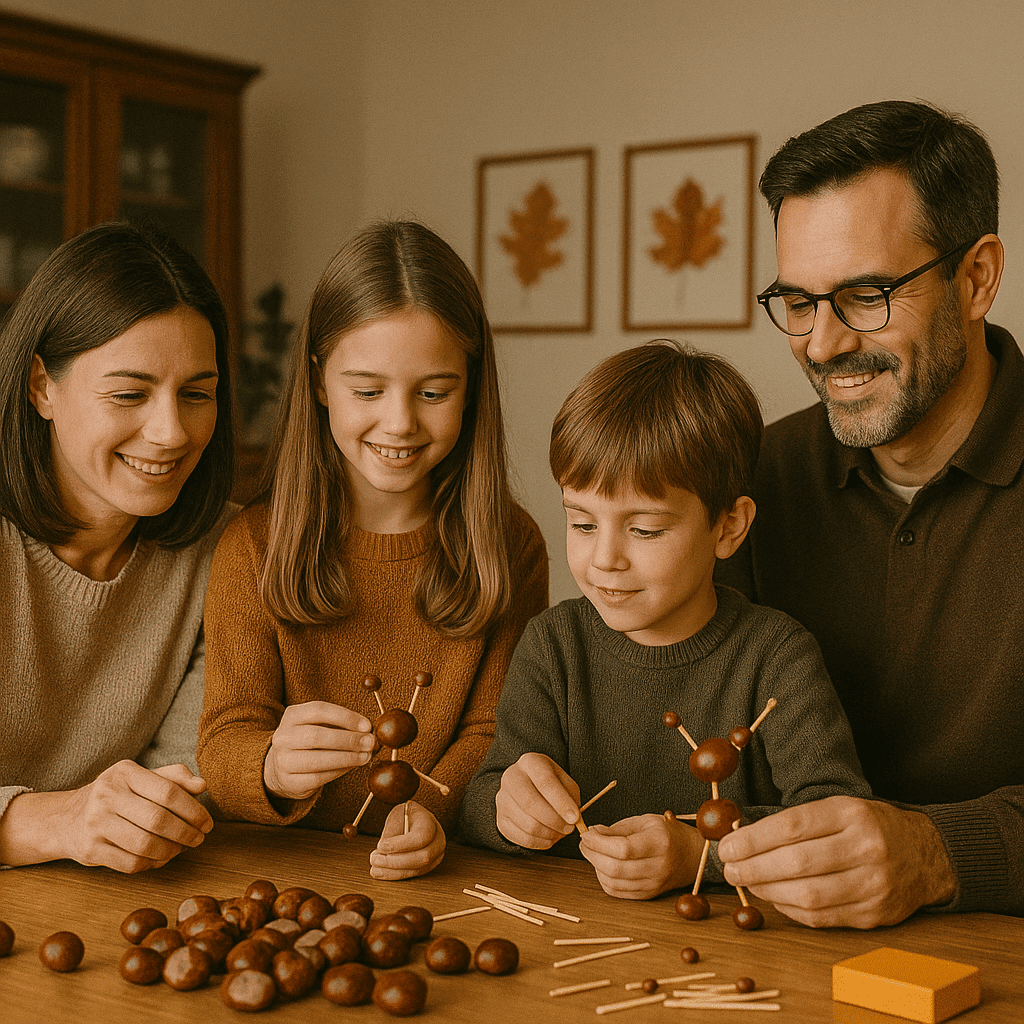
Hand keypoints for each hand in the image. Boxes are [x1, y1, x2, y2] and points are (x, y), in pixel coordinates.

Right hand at [46, 761, 211, 872]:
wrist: (66, 819)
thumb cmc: (117, 796)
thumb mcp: (141, 778)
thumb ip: (174, 777)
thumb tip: (202, 785)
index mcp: (124, 772)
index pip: (169, 791)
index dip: (194, 810)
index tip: (207, 823)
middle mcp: (107, 795)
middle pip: (159, 819)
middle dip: (186, 833)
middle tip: (199, 839)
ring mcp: (95, 823)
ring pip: (145, 844)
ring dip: (171, 850)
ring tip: (181, 848)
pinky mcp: (90, 850)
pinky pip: (130, 863)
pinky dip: (152, 864)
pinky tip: (161, 858)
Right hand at [264, 701, 374, 800]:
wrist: (281, 766)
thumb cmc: (308, 742)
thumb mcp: (318, 725)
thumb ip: (341, 725)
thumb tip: (369, 732)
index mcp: (292, 715)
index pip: (319, 710)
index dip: (345, 717)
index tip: (366, 725)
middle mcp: (283, 736)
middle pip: (317, 736)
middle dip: (348, 739)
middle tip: (370, 742)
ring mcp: (283, 760)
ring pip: (317, 760)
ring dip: (347, 758)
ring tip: (366, 756)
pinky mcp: (289, 781)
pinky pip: (318, 778)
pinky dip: (339, 772)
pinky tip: (351, 766)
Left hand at [369, 801, 445, 879]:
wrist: (413, 820)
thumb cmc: (405, 816)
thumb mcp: (396, 816)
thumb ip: (391, 833)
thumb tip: (381, 852)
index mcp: (430, 822)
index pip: (421, 836)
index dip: (401, 844)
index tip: (381, 846)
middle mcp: (438, 839)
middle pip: (422, 856)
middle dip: (395, 861)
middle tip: (375, 859)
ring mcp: (436, 854)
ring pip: (418, 869)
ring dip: (393, 871)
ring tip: (375, 868)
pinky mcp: (428, 866)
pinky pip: (413, 874)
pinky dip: (396, 875)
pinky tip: (382, 872)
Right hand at [495, 752, 580, 849]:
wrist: (527, 787)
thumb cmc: (549, 784)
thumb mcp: (564, 781)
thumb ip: (571, 797)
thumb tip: (573, 819)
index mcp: (530, 762)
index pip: (545, 782)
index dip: (561, 802)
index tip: (575, 818)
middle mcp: (511, 777)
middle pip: (531, 803)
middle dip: (554, 820)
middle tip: (569, 828)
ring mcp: (502, 799)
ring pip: (527, 824)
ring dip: (549, 833)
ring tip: (560, 832)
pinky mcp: (500, 819)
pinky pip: (521, 838)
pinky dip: (540, 842)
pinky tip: (549, 838)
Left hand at [579, 814, 704, 899]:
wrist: (691, 856)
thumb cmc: (665, 834)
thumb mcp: (644, 821)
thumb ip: (617, 828)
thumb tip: (592, 832)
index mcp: (659, 843)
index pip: (623, 848)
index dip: (599, 842)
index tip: (586, 834)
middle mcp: (658, 867)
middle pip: (616, 868)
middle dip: (592, 855)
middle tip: (584, 843)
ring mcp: (653, 884)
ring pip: (614, 883)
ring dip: (595, 867)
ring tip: (592, 852)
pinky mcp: (648, 895)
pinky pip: (618, 892)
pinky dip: (604, 879)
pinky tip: (602, 866)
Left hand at [717, 796, 955, 927]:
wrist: (927, 854)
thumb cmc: (869, 827)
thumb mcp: (838, 809)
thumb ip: (795, 822)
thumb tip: (741, 837)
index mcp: (851, 814)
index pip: (793, 825)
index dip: (753, 839)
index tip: (727, 846)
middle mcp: (866, 848)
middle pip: (797, 862)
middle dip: (754, 868)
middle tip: (729, 869)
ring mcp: (874, 884)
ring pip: (808, 895)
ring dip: (768, 892)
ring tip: (747, 883)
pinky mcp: (875, 914)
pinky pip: (822, 917)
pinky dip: (791, 909)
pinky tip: (774, 898)